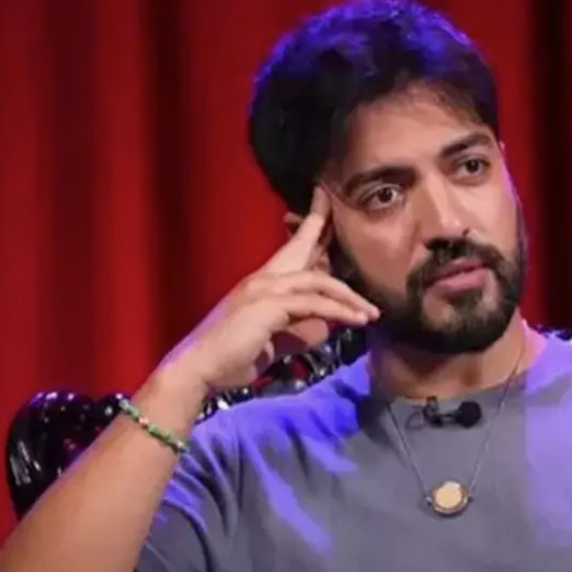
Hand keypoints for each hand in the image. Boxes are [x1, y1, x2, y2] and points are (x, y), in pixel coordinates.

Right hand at [161, 190, 378, 393]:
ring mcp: (265, 288)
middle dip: (323, 222)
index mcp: (262, 282)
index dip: (311, 229)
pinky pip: (314, 303)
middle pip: (304, 245)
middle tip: (338, 202)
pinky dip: (339, 311)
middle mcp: (264, 277)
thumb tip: (326, 328)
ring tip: (372, 312)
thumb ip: (298, 330)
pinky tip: (357, 321)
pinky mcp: (269, 304)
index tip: (326, 211)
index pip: (292, 249)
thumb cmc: (232, 358)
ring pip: (319, 279)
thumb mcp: (273, 341)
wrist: (199, 368)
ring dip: (350, 296)